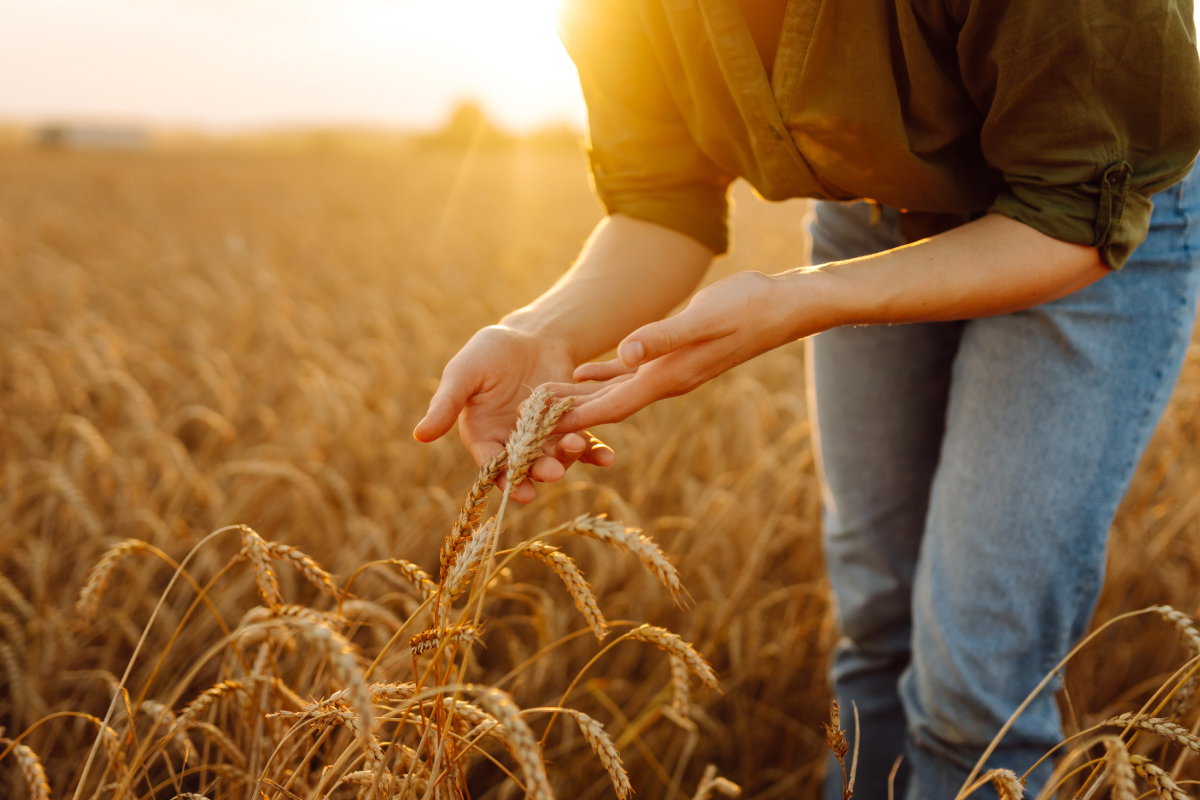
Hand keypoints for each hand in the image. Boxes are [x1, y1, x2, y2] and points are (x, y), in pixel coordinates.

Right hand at [413, 325, 614, 501]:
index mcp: (484, 438)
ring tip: (579, 446)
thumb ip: (446, 404)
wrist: (530, 336)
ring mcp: (544, 439)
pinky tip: (607, 456)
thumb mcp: (464, 373)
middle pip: (528, 467)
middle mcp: (514, 445)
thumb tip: (419, 435)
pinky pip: (582, 444)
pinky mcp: (570, 427)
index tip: (522, 493)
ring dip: (569, 458)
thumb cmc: (489, 352)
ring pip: (556, 457)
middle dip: (542, 470)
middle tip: (555, 471)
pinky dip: (594, 451)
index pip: (493, 466)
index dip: (507, 480)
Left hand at [548, 270, 819, 430]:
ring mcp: (672, 372)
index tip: (538, 429)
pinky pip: (631, 376)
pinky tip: (587, 373)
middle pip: (608, 407)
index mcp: (667, 377)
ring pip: (617, 393)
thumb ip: (662, 337)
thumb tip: (624, 354)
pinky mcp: (675, 358)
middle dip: (570, 416)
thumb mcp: (702, 318)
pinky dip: (605, 378)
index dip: (575, 417)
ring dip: (584, 399)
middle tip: (527, 424)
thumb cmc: (746, 308)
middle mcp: (666, 381)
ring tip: (545, 403)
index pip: (612, 406)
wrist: (782, 306)